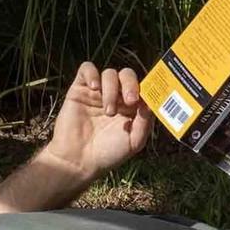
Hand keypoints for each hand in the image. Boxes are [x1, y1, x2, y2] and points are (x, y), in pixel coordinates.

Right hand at [39, 62, 152, 183]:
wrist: (78, 161)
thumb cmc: (107, 154)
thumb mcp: (134, 142)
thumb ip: (145, 122)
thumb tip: (151, 102)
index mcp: (131, 107)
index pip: (142, 87)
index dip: (147, 88)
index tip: (145, 99)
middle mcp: (115, 96)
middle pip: (127, 75)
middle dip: (131, 85)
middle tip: (130, 101)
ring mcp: (97, 92)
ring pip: (109, 73)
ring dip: (112, 89)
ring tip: (108, 111)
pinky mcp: (79, 89)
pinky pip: (87, 69)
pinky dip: (92, 74)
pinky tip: (94, 88)